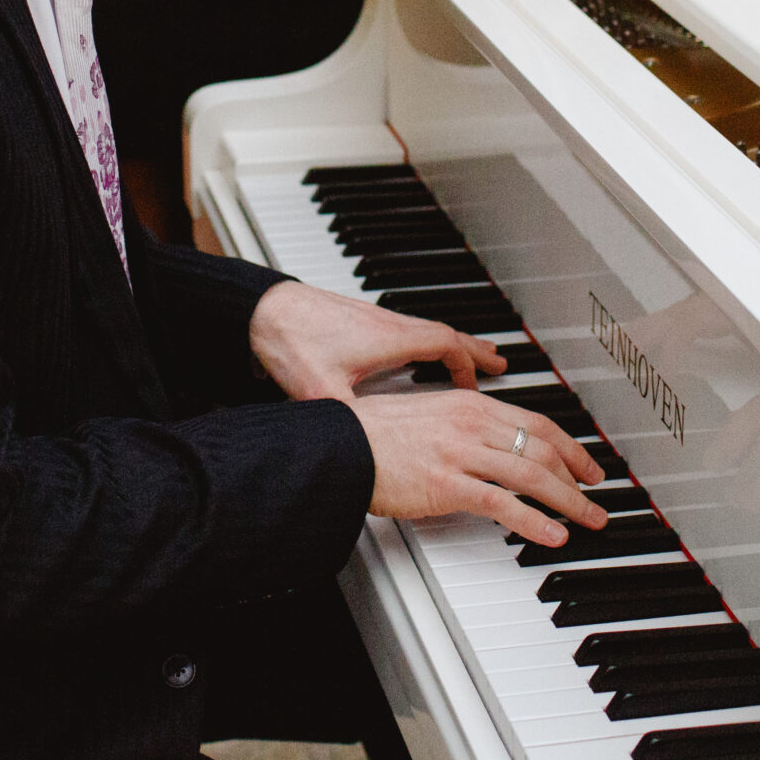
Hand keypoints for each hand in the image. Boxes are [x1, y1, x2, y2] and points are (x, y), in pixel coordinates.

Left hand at [250, 280, 503, 399]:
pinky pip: (406, 331)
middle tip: (499, 361)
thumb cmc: (290, 340)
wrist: (261, 309)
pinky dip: (423, 343)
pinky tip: (416, 356)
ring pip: (425, 330)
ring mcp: (371, 320)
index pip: (446, 345)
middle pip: (444, 333)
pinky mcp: (355, 322)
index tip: (483, 383)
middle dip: (473, 350)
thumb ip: (349, 421)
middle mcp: (386, 324)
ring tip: (467, 357)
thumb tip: (364, 450)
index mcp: (389, 338)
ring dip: (451, 344)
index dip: (469, 364)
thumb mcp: (322, 391)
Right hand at [350, 388, 606, 545]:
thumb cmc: (373, 434)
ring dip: (569, 501)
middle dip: (578, 476)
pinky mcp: (448, 485)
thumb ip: (461, 425)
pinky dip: (534, 521)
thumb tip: (489, 444)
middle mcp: (471, 423)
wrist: (341, 445)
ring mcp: (461, 454)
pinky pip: (503, 504)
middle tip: (596, 496)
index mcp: (469, 404)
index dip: (570, 446)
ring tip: (589, 520)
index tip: (588, 464)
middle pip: (543, 449)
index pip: (537, 422)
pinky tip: (554, 534)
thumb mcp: (426, 414)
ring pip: (532, 476)